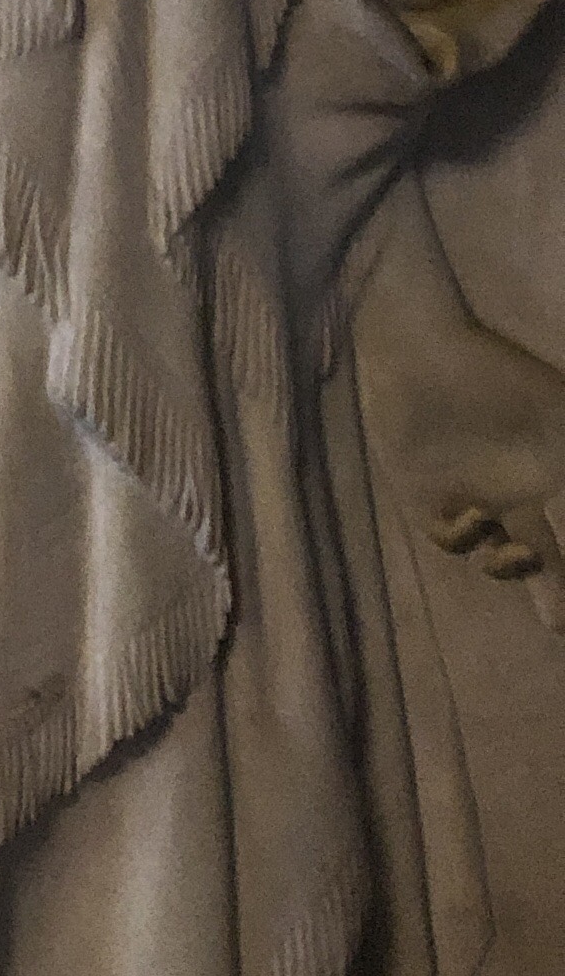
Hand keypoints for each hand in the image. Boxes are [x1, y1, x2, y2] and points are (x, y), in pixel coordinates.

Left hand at [377, 307, 564, 634]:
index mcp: (554, 476)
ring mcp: (474, 497)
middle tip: (561, 626)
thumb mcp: (561, 419)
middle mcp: (519, 495)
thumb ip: (564, 461)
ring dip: (515, 570)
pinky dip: (465, 539)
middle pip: (548, 560)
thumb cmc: (502, 376)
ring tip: (523, 555)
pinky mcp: (426, 495)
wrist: (424, 349)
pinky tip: (478, 518)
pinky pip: (449, 538)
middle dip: (558, 597)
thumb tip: (564, 497)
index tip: (564, 613)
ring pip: (497, 558)